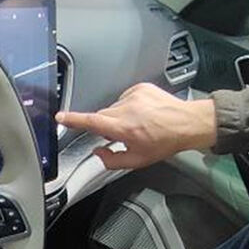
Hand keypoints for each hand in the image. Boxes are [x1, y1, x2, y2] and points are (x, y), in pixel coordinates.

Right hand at [56, 83, 216, 169]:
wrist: (187, 123)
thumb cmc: (166, 142)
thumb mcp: (138, 160)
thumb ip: (112, 160)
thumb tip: (99, 153)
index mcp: (124, 128)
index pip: (92, 122)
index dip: (73, 120)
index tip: (61, 117)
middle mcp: (127, 110)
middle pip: (102, 116)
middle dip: (107, 126)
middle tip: (124, 135)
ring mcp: (133, 96)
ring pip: (113, 107)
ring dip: (119, 116)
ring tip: (138, 124)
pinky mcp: (140, 88)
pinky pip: (125, 98)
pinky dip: (129, 107)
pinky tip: (143, 114)